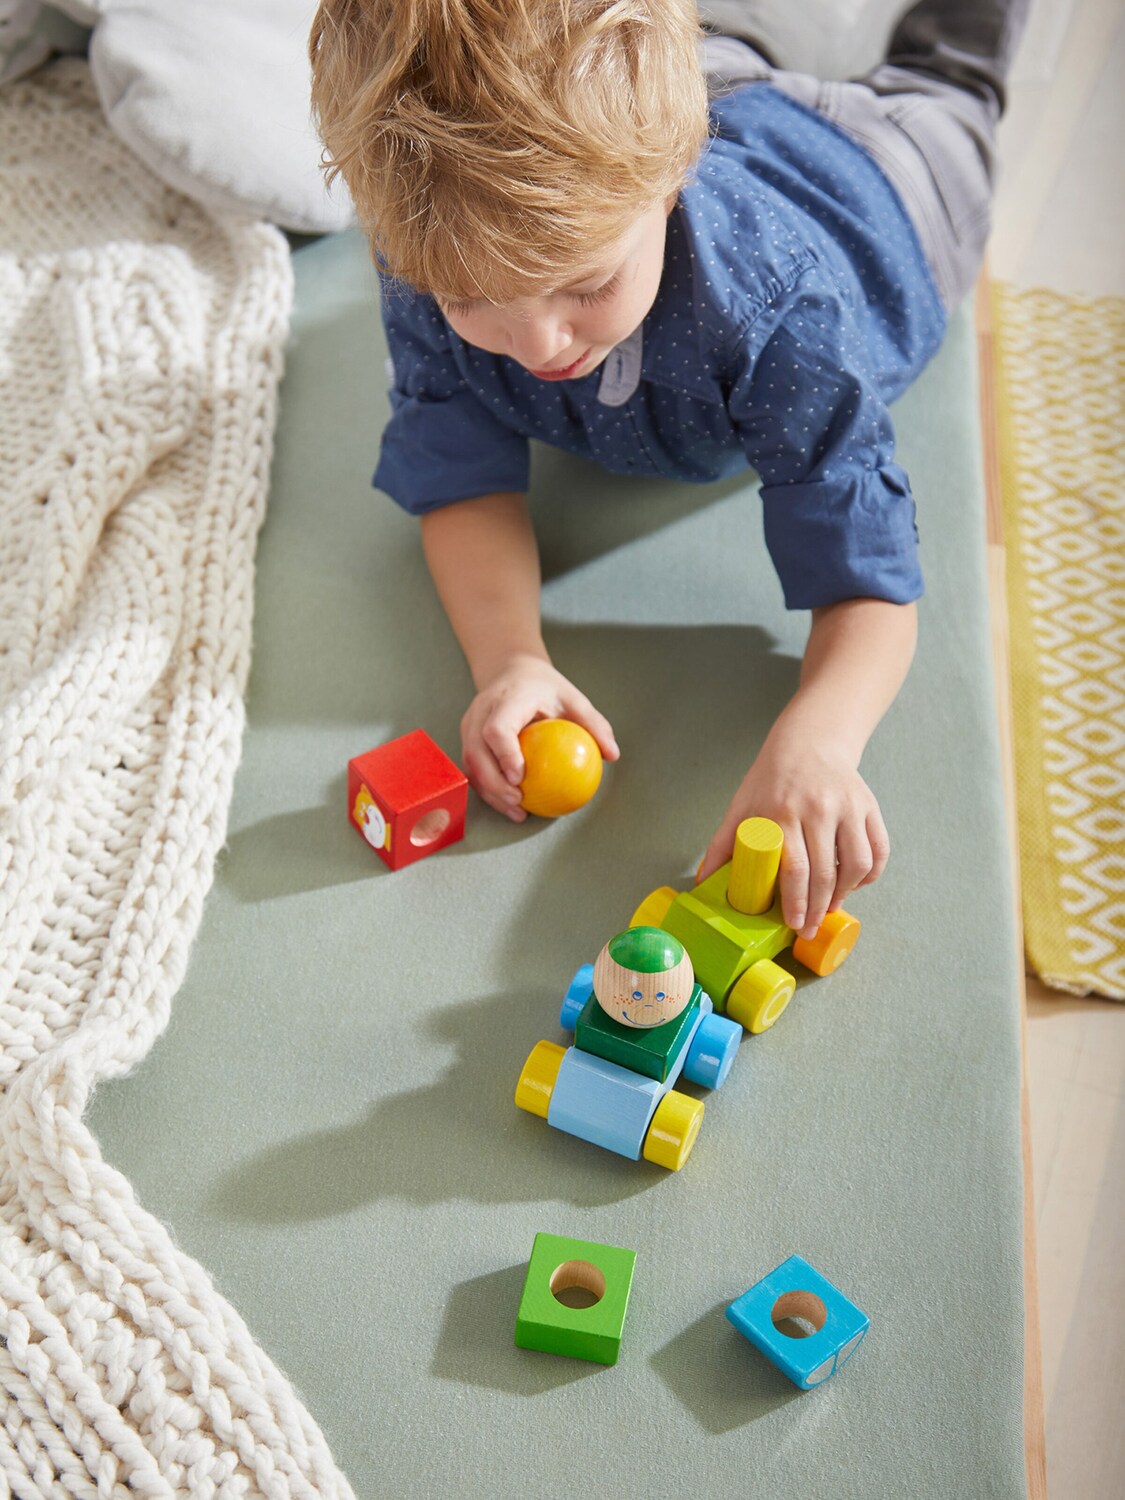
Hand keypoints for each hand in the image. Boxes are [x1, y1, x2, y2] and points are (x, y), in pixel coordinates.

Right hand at [460, 654, 619, 819]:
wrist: (512, 671)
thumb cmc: (545, 688)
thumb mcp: (572, 698)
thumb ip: (593, 724)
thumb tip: (612, 755)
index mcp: (507, 699)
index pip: (497, 728)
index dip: (505, 754)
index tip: (519, 777)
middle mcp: (481, 711)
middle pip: (476, 751)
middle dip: (493, 782)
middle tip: (518, 802)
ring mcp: (469, 725)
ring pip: (471, 764)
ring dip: (489, 792)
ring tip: (516, 811)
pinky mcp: (467, 738)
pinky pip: (473, 768)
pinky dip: (488, 789)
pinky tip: (509, 805)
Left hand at [695, 726, 888, 940]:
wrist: (808, 741)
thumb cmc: (771, 778)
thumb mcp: (741, 806)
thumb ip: (723, 844)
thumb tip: (703, 881)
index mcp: (782, 812)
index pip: (794, 868)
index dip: (797, 902)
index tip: (795, 924)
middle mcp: (818, 809)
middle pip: (825, 873)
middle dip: (818, 909)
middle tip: (810, 927)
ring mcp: (848, 807)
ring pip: (857, 864)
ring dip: (845, 894)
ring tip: (829, 906)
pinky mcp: (869, 806)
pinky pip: (879, 850)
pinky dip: (870, 874)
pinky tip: (853, 884)